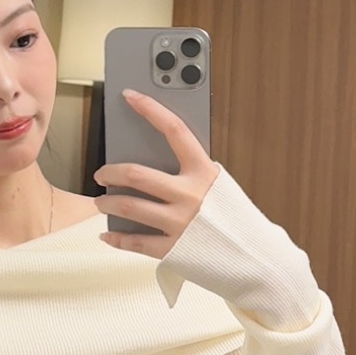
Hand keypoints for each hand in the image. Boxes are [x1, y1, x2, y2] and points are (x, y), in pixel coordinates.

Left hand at [94, 90, 219, 258]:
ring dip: (107, 203)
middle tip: (101, 174)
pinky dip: (116, 238)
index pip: (174, 130)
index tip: (130, 96)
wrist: (254, 258)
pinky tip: (107, 235)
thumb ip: (192, 173)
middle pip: (137, 174)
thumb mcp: (218, 186)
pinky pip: (135, 242)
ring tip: (101, 202)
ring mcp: (180, 223)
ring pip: (129, 206)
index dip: (150, 109)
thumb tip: (152, 162)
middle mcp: (190, 195)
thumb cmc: (233, 219)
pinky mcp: (173, 249)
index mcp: (204, 172)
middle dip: (110, 172)